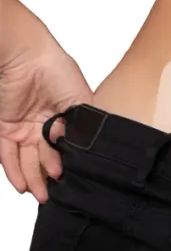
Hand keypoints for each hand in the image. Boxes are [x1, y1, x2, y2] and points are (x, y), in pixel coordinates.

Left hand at [0, 14, 92, 202]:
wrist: (24, 55)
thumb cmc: (55, 69)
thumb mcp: (80, 99)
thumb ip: (83, 125)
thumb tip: (81, 149)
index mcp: (65, 118)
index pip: (68, 148)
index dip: (70, 163)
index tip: (74, 178)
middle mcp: (44, 125)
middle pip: (47, 158)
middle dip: (50, 178)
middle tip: (56, 193)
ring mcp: (24, 127)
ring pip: (27, 160)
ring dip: (33, 179)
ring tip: (41, 196)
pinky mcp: (3, 127)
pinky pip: (7, 154)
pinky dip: (13, 170)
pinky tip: (21, 186)